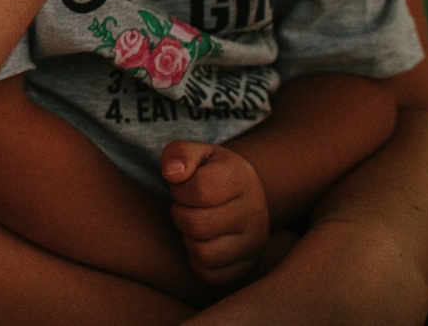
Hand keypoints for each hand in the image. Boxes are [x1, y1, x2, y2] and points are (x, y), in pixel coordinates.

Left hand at [164, 141, 269, 289]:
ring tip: (195, 223)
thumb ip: (180, 153)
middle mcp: (255, 214)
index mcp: (242, 179)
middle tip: (186, 207)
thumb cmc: (211, 172)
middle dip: (180, 213)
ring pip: (203, 253)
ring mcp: (255, 244)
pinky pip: (209, 275)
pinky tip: (202, 241)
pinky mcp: (247, 268)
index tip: (182, 187)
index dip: (180, 189)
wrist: (242, 195)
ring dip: (188, 238)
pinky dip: (197, 260)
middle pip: (197, 224)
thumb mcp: (198, 153)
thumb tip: (172, 173)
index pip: (200, 190)